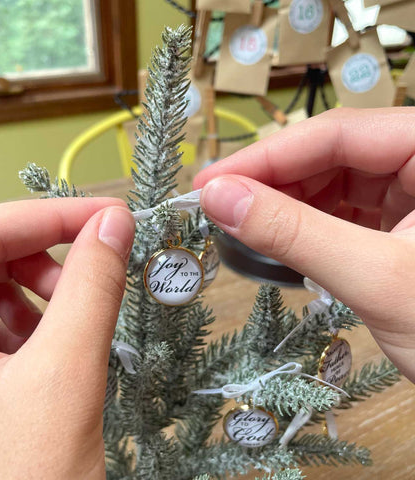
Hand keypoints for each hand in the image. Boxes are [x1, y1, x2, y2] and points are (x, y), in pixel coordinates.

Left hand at [0, 198, 133, 478]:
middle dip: (41, 258)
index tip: (109, 215)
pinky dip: (15, 325)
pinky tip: (41, 350)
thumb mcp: (63, 379)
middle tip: (93, 274)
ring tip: (67, 321)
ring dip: (29, 292)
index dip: (52, 216)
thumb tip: (114, 225)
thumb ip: (93, 288)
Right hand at [194, 107, 414, 381]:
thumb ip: (293, 234)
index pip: (338, 134)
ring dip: (285, 204)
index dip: (265, 157)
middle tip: (219, 205)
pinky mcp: (405, 222)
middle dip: (272, 182)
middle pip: (333, 155)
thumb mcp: (374, 279)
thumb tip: (217, 197)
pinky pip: (345, 210)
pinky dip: (308, 225)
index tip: (209, 181)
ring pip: (335, 182)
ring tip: (244, 224)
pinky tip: (281, 237)